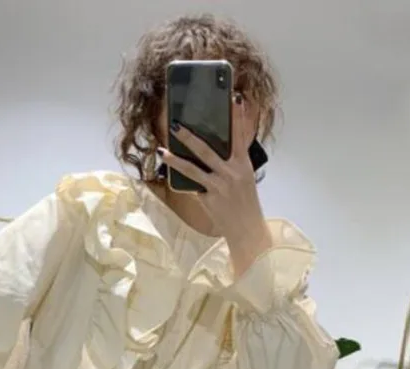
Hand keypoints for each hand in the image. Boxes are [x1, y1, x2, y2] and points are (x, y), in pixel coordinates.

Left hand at [159, 94, 272, 275]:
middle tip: (176, 124)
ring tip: (162, 150)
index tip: (233, 98)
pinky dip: (180, 179)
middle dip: (190, 136)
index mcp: (244, 164)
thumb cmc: (245, 203)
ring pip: (193, 168)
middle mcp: (232, 172)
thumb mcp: (245, 179)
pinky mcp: (209, 199)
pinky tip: (168, 172)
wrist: (247, 229)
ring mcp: (219, 186)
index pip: (240, 136)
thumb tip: (215, 149)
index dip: (237, 117)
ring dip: (175, 159)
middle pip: (208, 149)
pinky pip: (191, 186)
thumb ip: (232, 163)